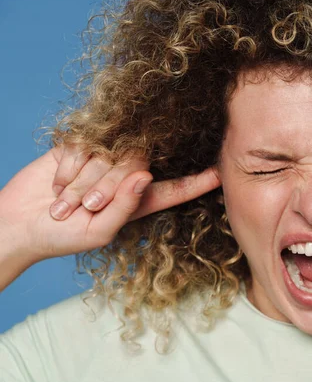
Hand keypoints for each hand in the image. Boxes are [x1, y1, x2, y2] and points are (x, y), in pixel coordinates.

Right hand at [0, 146, 220, 265]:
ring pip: (109, 155)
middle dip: (109, 187)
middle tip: (85, 206)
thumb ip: (125, 206)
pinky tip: (58, 183)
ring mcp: (103, 159)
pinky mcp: (79, 145)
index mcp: (138, 202)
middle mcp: (125, 178)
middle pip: (137, 165)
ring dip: (84, 181)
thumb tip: (146, 175)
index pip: (175, 189)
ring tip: (67, 201)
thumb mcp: (98, 232)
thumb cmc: (62, 236)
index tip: (221, 173)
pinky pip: (83, 146)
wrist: (18, 223)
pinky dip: (69, 167)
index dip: (198, 182)